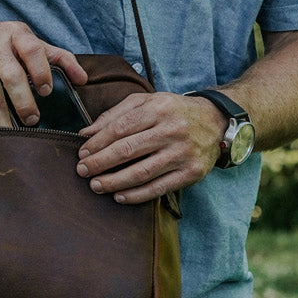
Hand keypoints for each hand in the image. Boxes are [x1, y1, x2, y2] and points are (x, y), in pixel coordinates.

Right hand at [0, 17, 86, 127]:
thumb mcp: (23, 40)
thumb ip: (54, 57)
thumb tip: (83, 79)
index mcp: (16, 34)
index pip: (33, 50)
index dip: (42, 71)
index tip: (47, 91)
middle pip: (12, 77)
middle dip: (24, 102)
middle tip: (33, 120)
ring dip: (4, 118)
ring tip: (14, 132)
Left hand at [75, 93, 226, 204]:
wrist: (216, 121)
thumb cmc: (173, 111)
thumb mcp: (146, 102)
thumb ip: (115, 114)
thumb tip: (86, 134)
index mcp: (158, 108)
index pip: (120, 128)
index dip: (97, 143)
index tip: (82, 153)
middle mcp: (171, 130)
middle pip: (128, 150)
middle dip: (100, 163)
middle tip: (83, 171)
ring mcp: (182, 152)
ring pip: (141, 172)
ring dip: (114, 182)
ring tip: (96, 186)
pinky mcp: (191, 172)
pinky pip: (158, 187)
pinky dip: (136, 195)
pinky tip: (120, 196)